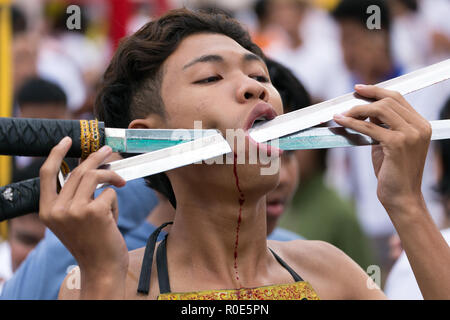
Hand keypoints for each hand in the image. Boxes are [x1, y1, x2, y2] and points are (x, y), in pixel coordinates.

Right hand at [39, 137, 127, 278]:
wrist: (101, 268)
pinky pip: (110, 192)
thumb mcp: (73, 221)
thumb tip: (89, 168)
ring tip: (121, 182)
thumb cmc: (90, 243)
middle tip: (109, 151)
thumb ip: (74, 198)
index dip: (56, 153)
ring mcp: (75, 210)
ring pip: (95, 176)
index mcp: (47, 211)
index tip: (67, 140)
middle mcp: (57, 210)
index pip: (47, 174)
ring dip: (112, 176)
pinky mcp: (95, 212)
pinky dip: (115, 201)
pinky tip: (112, 218)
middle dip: (96, 158)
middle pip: (78, 171)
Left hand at [333, 85, 431, 212]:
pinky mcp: (397, 144)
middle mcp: (419, 127)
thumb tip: (366, 109)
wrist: (401, 197)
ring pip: (379, 110)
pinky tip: (340, 121)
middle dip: (365, 98)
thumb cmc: (393, 173)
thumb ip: (381, 126)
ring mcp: (410, 135)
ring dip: (356, 110)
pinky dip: (352, 122)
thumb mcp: (388, 144)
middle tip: (347, 100)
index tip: (359, 88)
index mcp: (421, 125)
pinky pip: (369, 127)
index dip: (377, 91)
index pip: (398, 98)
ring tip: (342, 115)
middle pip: (388, 101)